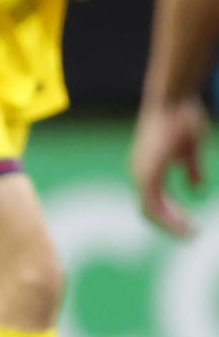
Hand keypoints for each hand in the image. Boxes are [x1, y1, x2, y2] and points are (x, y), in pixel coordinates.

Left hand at [131, 96, 206, 236]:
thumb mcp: (190, 150)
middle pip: (149, 211)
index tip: (190, 225)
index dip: (170, 216)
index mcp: (147, 168)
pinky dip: (168, 218)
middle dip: (170, 226)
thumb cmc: (182, 120)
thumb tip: (196, 189)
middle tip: (191, 235)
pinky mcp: (147, 173)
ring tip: (191, 234)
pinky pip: (153, 205)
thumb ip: (191, 169)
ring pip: (150, 212)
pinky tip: (185, 225)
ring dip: (170, 225)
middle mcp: (140, 173)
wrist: (174, 101)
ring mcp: (141, 173)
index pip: (153, 201)